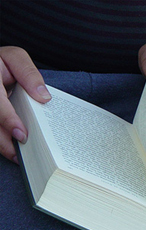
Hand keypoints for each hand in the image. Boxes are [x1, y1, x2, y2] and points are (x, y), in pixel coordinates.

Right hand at [0, 46, 50, 162]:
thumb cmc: (0, 63)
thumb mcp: (14, 58)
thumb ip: (28, 74)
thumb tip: (44, 97)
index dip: (8, 120)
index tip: (21, 135)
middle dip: (3, 141)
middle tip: (21, 155)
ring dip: (0, 144)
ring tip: (18, 157)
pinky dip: (0, 139)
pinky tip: (11, 149)